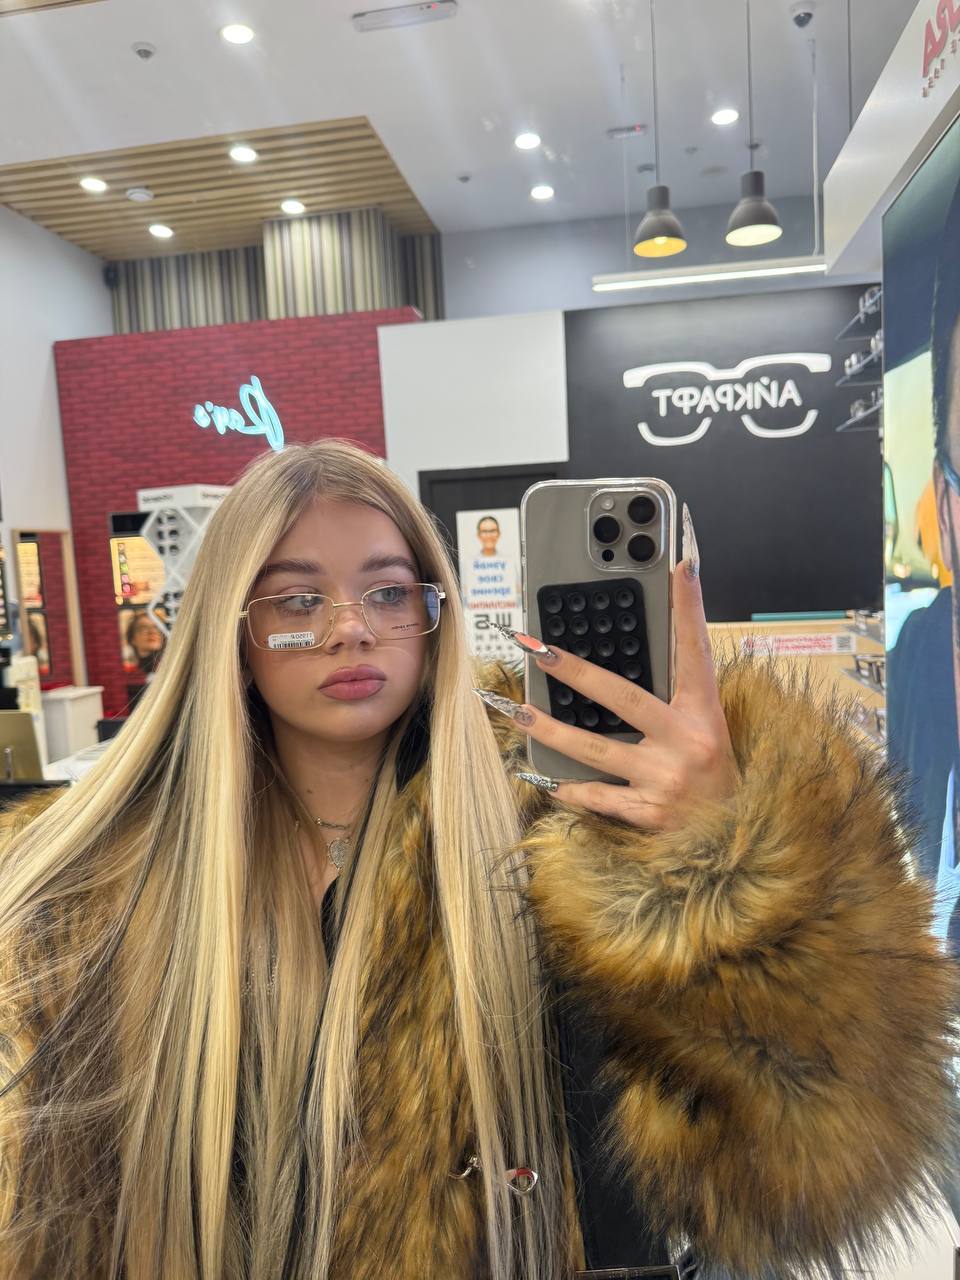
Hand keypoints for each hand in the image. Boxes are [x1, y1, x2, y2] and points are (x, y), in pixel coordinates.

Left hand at [481, 560, 737, 832]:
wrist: (737, 841)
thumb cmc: (716, 778)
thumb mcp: (709, 730)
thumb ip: (677, 696)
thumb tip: (643, 656)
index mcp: (704, 714)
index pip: (696, 651)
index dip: (689, 608)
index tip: (681, 567)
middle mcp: (687, 743)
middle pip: (623, 698)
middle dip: (576, 671)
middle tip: (538, 649)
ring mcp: (665, 780)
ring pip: (596, 751)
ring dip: (552, 731)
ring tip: (517, 711)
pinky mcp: (649, 814)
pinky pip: (598, 798)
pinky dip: (569, 790)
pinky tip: (543, 779)